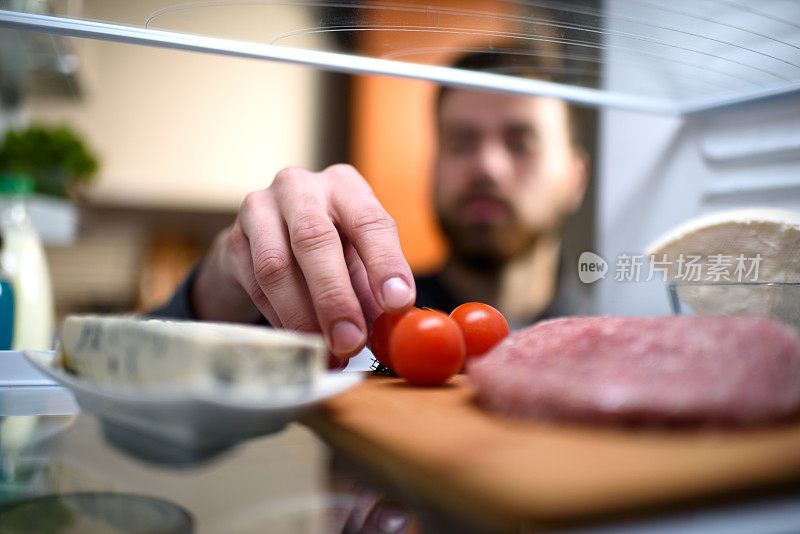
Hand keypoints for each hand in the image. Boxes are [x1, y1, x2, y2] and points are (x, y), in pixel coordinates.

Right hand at [193, 164, 415, 357]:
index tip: (397, 304)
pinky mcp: (233, 240)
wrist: (266, 237)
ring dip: (303, 316)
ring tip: (326, 352)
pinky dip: (280, 318)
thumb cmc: (329, 247)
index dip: (385, 264)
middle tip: (351, 341)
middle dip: (335, 298)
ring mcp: (259, 210)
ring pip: (277, 267)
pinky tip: (300, 339)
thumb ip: (372, 287)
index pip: (369, 221)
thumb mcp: (358, 257)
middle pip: (314, 240)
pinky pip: (255, 286)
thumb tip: (389, 327)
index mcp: (344, 186)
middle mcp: (300, 188)